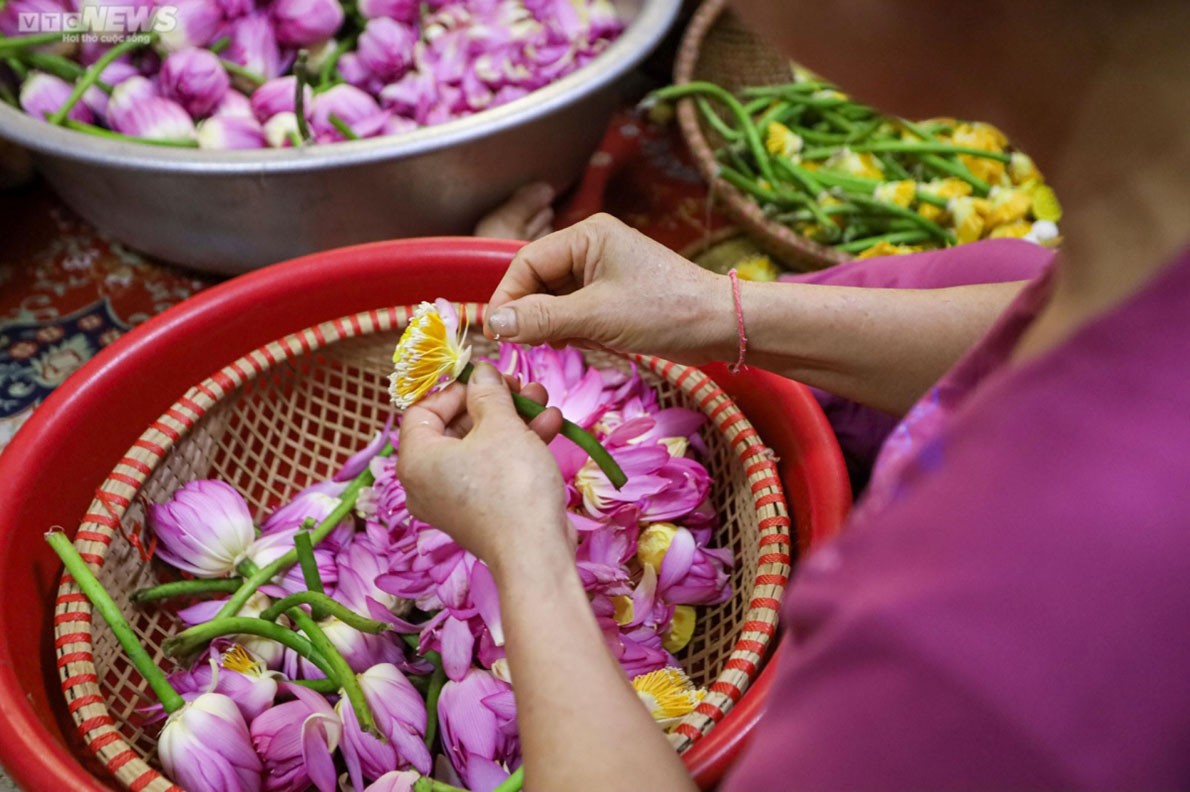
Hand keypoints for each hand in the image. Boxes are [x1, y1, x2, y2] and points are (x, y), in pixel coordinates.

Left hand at [397, 363, 569, 572]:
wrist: (536, 552)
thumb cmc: (510, 486)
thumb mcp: (501, 425)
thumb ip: (489, 393)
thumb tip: (482, 373)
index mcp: (416, 459)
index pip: (423, 409)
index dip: (457, 388)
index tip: (488, 378)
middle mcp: (426, 482)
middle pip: (455, 426)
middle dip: (494, 402)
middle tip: (520, 386)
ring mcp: (454, 499)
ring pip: (480, 447)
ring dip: (513, 421)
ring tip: (542, 401)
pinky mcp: (480, 511)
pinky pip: (491, 469)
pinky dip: (516, 447)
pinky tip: (549, 427)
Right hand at [485, 213, 736, 364]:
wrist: (720, 326)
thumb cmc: (664, 311)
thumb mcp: (596, 317)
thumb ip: (541, 318)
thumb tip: (492, 324)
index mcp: (587, 235)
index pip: (526, 263)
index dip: (508, 298)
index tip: (498, 333)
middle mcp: (591, 246)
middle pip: (538, 280)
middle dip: (532, 313)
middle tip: (530, 346)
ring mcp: (603, 271)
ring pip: (555, 299)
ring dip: (552, 325)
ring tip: (565, 344)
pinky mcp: (613, 294)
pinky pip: (575, 310)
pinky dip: (572, 329)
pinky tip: (585, 343)